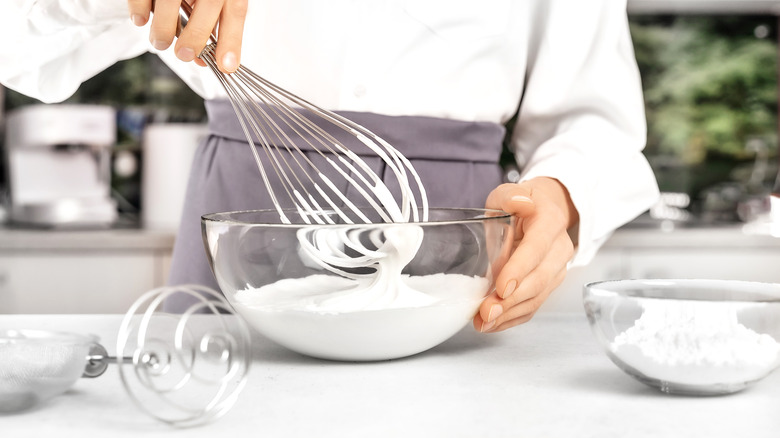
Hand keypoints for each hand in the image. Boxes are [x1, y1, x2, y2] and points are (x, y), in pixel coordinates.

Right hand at [127, 0, 246, 72]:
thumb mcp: (211, 0)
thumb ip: (210, 26)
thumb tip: (202, 60)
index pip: (235, 11)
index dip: (231, 41)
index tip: (226, 66)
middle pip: (209, 2)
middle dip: (197, 35)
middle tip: (184, 54)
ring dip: (165, 25)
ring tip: (160, 42)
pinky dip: (141, 6)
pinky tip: (141, 20)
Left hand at [474, 177, 577, 332]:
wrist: (542, 212)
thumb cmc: (520, 204)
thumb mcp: (509, 192)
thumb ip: (510, 196)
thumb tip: (518, 202)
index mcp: (550, 222)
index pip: (537, 248)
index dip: (520, 269)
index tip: (502, 287)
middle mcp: (559, 249)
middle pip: (539, 279)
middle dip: (512, 300)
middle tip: (487, 311)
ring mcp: (556, 269)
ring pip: (537, 298)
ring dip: (510, 314)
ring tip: (484, 322)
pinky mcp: (548, 285)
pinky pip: (533, 306)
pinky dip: (512, 318)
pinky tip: (492, 323)